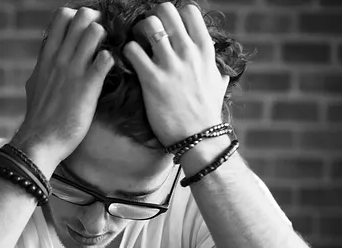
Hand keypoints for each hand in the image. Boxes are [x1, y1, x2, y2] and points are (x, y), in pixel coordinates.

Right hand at [11, 7, 113, 175]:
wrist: (40, 140)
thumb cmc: (39, 117)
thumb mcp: (35, 84)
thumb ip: (43, 67)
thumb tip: (46, 60)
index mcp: (47, 56)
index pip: (61, 17)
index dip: (77, 17)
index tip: (84, 30)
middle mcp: (60, 58)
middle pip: (81, 16)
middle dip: (95, 21)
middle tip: (101, 38)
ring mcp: (74, 70)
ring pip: (95, 31)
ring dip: (106, 39)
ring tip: (105, 54)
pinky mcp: (88, 86)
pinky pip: (106, 59)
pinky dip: (112, 60)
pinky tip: (110, 71)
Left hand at [123, 2, 229, 147]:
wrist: (198, 137)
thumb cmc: (207, 112)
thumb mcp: (218, 83)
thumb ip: (216, 68)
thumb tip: (220, 66)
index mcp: (204, 49)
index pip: (188, 11)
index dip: (172, 15)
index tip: (165, 29)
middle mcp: (188, 51)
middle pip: (166, 11)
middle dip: (152, 19)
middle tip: (146, 35)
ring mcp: (170, 64)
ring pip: (148, 25)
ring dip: (137, 33)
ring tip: (136, 47)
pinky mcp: (152, 79)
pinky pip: (133, 50)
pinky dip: (126, 52)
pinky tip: (128, 63)